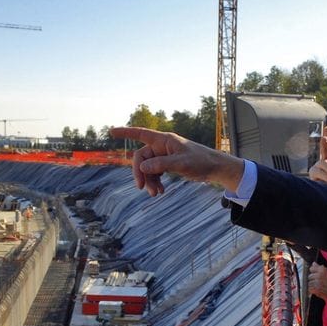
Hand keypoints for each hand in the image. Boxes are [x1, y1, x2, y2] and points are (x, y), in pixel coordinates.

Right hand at [110, 127, 244, 195]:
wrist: (214, 168)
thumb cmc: (201, 161)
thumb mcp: (181, 163)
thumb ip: (161, 165)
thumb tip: (141, 167)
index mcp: (164, 140)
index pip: (141, 133)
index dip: (125, 132)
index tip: (111, 131)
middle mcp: (162, 146)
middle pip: (142, 158)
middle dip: (141, 174)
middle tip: (142, 188)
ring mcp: (164, 156)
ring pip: (148, 168)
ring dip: (149, 181)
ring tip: (156, 194)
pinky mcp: (168, 165)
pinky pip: (155, 173)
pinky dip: (155, 182)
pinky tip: (160, 191)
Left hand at [308, 262, 326, 300]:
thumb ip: (319, 267)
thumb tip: (313, 263)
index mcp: (322, 270)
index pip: (311, 269)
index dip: (313, 272)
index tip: (315, 274)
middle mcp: (319, 275)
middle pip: (309, 276)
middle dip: (312, 279)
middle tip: (318, 281)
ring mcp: (317, 282)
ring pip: (309, 283)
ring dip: (312, 285)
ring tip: (317, 285)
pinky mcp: (316, 289)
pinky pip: (310, 288)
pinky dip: (312, 290)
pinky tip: (316, 289)